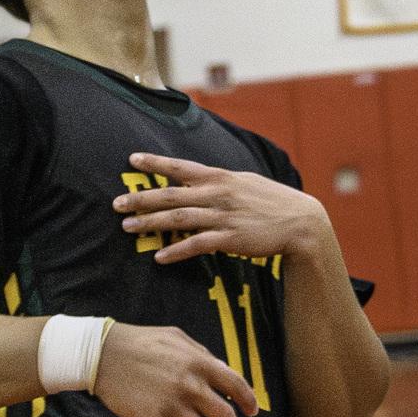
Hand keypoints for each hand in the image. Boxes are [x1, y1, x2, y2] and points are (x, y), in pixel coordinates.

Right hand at [94, 321, 255, 416]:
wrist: (104, 354)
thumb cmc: (141, 342)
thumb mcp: (177, 338)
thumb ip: (201, 354)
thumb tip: (222, 372)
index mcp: (199, 362)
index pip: (236, 386)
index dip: (248, 401)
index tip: (251, 412)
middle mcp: (190, 386)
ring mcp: (172, 407)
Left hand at [114, 154, 329, 269]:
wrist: (301, 222)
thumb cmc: (273, 201)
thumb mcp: (246, 182)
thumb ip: (221, 181)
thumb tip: (201, 178)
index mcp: (220, 177)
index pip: (181, 167)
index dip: (156, 163)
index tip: (132, 159)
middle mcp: (217, 193)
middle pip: (171, 195)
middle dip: (141, 199)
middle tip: (116, 204)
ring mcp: (223, 216)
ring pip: (178, 220)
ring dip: (151, 224)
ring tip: (128, 229)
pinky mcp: (230, 239)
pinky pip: (197, 245)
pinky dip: (176, 251)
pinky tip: (160, 257)